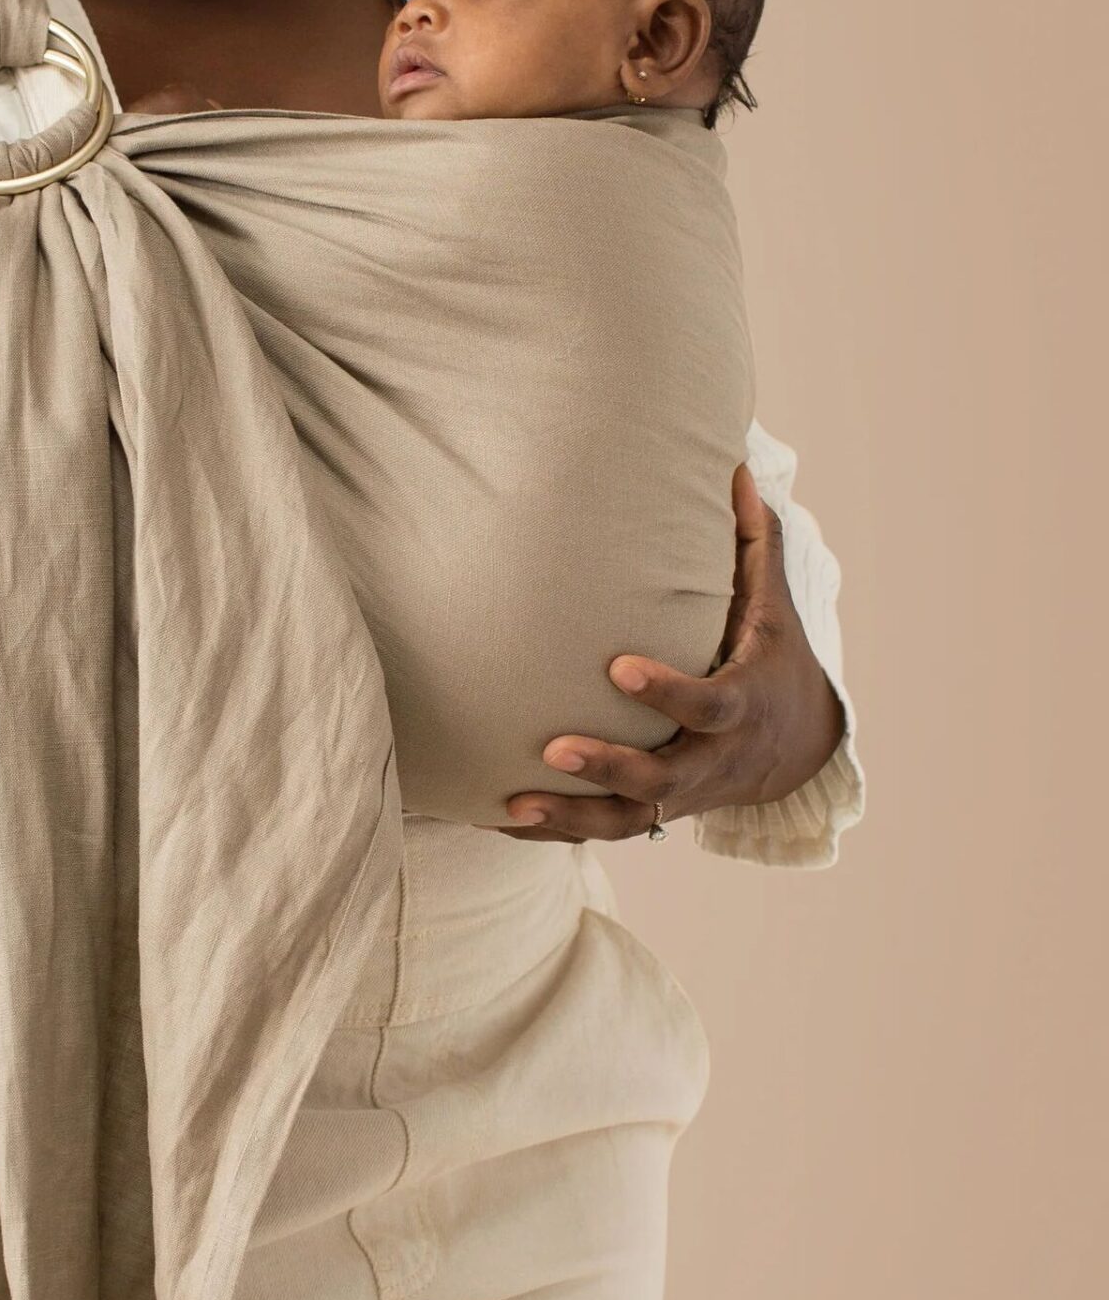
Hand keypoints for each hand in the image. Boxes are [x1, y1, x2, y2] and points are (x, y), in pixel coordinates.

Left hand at [500, 463, 846, 843]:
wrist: (798, 749)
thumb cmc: (773, 659)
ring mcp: (682, 793)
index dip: (666, 692)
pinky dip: (556, 832)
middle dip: (608, 768)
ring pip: (627, 820)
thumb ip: (754, 541)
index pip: (707, 705)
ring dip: (570, 817)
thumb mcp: (774, 606)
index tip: (616, 668)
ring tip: (513, 802)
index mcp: (742, 704)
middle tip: (552, 749)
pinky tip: (501, 819)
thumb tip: (736, 467)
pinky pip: (605, 830)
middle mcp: (712, 759)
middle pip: (661, 778)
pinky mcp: (656, 811)